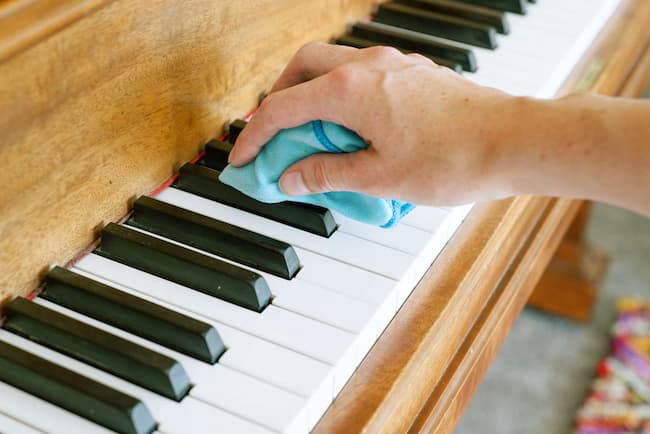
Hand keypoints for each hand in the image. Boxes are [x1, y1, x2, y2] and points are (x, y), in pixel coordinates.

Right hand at [228, 42, 516, 205]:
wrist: (514, 141)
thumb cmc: (453, 160)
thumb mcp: (378, 177)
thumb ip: (326, 173)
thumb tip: (290, 177)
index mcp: (350, 91)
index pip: (282, 109)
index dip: (255, 136)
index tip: (242, 158)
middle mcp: (367, 67)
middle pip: (302, 68)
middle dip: (278, 98)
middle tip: (273, 133)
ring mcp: (393, 65)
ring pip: (332, 65)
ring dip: (311, 94)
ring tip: (311, 134)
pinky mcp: (413, 72)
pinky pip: (361, 74)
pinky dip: (342, 95)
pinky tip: (352, 127)